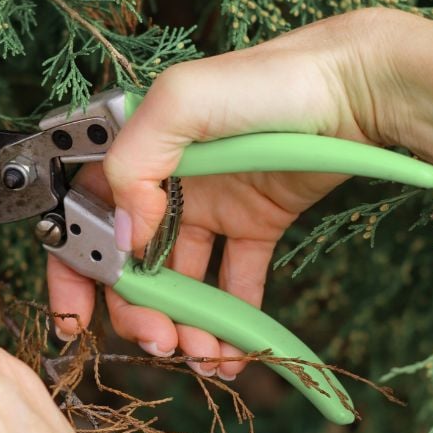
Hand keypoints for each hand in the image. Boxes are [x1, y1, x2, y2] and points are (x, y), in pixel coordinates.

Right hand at [48, 8, 416, 377]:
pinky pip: (235, 282)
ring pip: (182, 281)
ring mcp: (213, 205)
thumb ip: (132, 164)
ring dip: (183, 324)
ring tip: (202, 353)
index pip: (86, 217)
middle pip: (133, 262)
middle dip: (138, 311)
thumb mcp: (180, 101)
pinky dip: (230, 321)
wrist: (356, 86)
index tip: (76, 320)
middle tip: (160, 341)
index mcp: (138, 150)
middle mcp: (168, 182)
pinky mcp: (257, 223)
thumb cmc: (267, 79)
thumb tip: (125, 237)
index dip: (76, 271)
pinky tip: (231, 351)